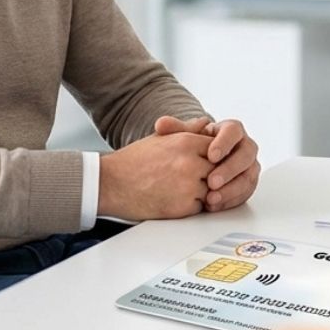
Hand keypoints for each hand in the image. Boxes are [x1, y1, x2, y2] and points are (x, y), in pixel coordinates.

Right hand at [97, 129, 211, 219]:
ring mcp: (188, 185)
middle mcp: (190, 162)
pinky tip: (174, 198)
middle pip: (218, 169)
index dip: (212, 155)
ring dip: (202, 191)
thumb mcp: (161, 137)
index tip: (204, 160)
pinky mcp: (183, 206)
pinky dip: (191, 205)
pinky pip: (200, 207)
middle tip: (196, 176)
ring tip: (180, 187)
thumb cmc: (132, 161)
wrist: (111, 184)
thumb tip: (206, 122)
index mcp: (186, 142)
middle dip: (210, 174)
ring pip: (212, 189)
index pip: (217, 147)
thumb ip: (187, 129)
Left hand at [153, 115, 260, 211]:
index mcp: (232, 130)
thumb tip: (161, 124)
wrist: (198, 162)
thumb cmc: (192, 146)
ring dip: (231, 189)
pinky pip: (245, 192)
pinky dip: (230, 200)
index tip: (211, 155)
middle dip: (229, 169)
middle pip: (246, 154)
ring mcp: (248, 166)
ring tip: (211, 198)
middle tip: (211, 181)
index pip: (234, 130)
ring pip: (248, 176)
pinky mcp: (247, 183)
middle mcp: (244, 146)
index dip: (225, 143)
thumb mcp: (183, 136)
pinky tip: (215, 205)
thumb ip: (175, 129)